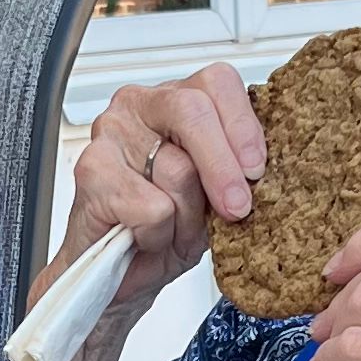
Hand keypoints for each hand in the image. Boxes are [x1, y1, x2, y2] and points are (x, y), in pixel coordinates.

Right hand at [6, 68, 265, 360]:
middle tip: (237, 208)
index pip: (217, 82)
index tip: (258, 170)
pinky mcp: (90, 170)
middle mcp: (138, 105)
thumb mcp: (216, 195)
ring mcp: (109, 133)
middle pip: (194, 111)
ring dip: (185, 216)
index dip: (243, 126)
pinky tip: (143, 238)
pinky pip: (149, 205)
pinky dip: (157, 234)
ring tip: (172, 230)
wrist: (118, 278)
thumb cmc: (165, 229)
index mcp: (174, 100)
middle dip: (223, 167)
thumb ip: (237, 168)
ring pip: (175, 168)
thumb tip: (270, 166)